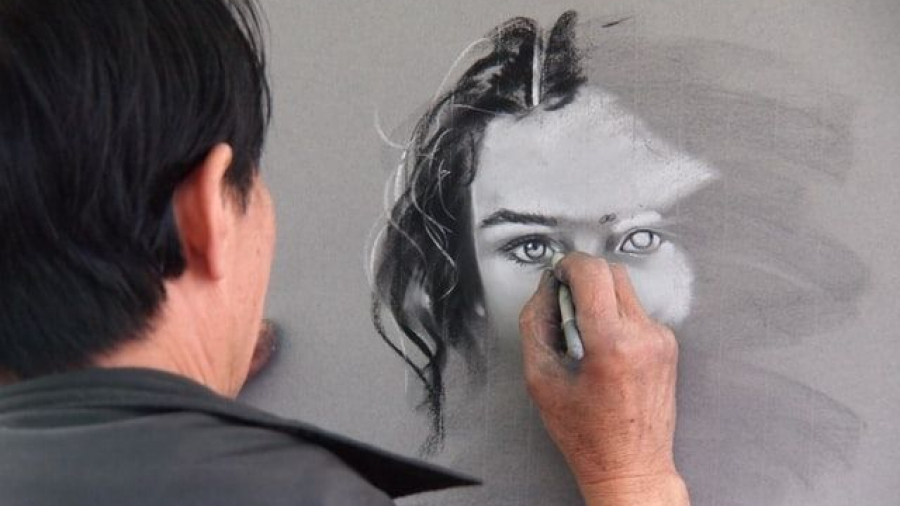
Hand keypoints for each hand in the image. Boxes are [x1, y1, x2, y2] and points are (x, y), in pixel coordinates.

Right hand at [519, 252, 688, 505]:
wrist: (632, 466)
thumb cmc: (588, 435)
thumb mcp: (541, 380)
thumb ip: (536, 324)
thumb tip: (545, 289)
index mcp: (612, 343)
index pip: (592, 272)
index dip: (568, 265)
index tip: (557, 274)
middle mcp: (644, 336)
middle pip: (612, 272)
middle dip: (584, 279)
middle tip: (566, 305)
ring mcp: (661, 339)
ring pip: (625, 290)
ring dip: (600, 299)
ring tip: (585, 337)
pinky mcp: (668, 345)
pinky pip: (636, 312)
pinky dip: (615, 319)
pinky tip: (603, 350)